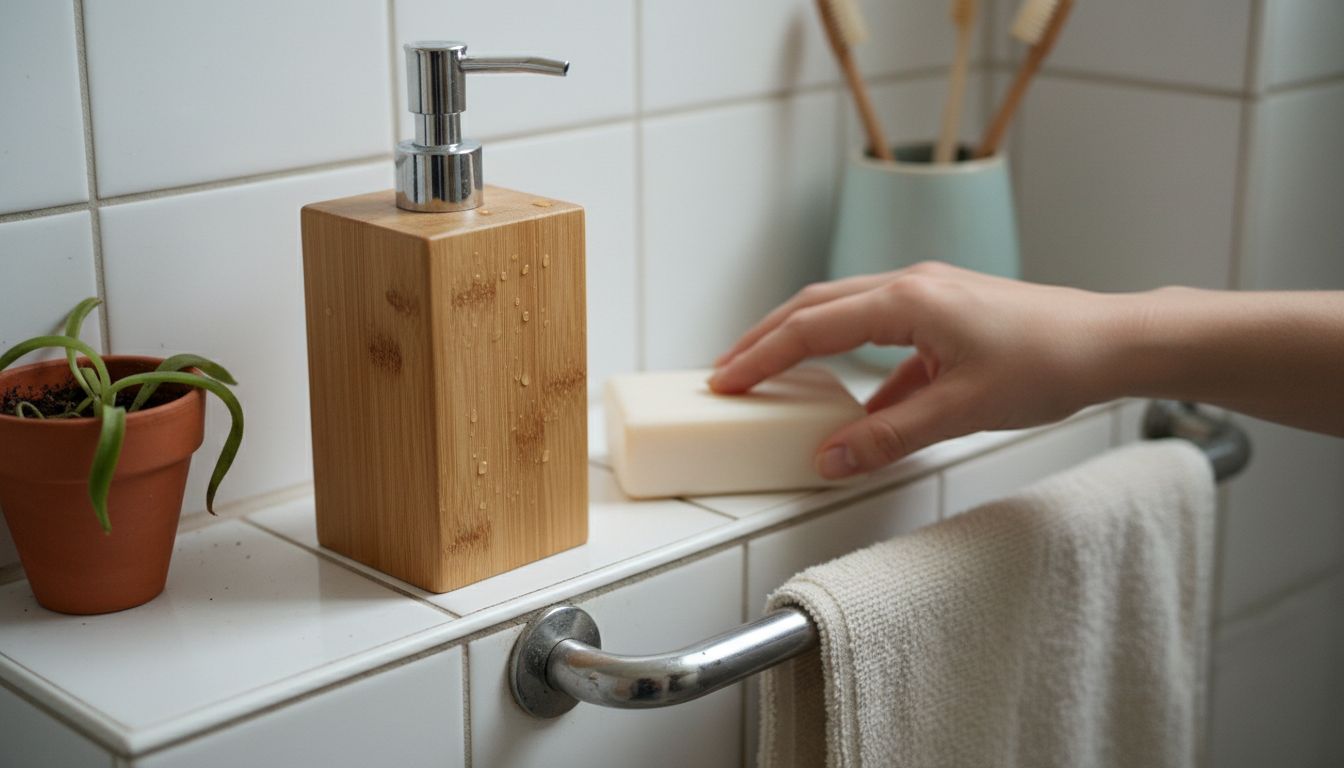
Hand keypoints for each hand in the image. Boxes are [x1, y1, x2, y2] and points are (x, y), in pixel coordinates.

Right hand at [709, 263, 1126, 478]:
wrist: (1112, 342)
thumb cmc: (1051, 360)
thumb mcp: (961, 410)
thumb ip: (889, 436)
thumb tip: (830, 457)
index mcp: (907, 300)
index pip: (811, 327)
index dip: (762, 356)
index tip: (725, 381)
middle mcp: (911, 286)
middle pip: (816, 307)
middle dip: (766, 339)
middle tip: (727, 371)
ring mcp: (930, 296)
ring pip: (845, 314)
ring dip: (804, 343)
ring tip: (772, 375)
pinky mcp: (947, 314)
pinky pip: (883, 334)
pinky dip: (855, 364)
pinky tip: (856, 405)